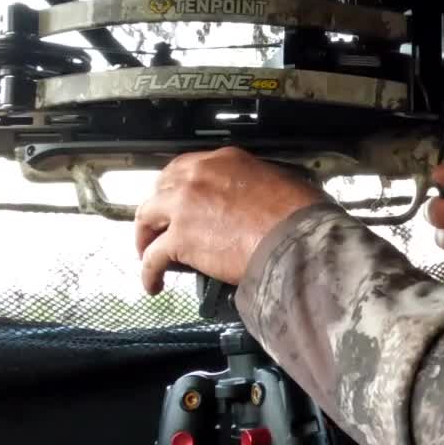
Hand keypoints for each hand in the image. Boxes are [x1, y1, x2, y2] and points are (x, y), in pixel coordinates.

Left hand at [135, 148, 332, 292]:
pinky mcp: (180, 240)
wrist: (295, 241)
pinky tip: (153, 283)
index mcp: (224, 161)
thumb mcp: (283, 181)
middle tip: (158, 225)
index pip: (185, 168)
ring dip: (144, 236)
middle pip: (160, 189)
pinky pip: (153, 257)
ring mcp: (184, 207)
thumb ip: (260, 183)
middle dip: (156, 209)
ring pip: (146, 218)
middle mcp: (197, 178)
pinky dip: (149, 273)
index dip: (176, 187)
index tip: (175, 199)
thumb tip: (265, 197)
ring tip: (146, 252)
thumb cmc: (299, 216)